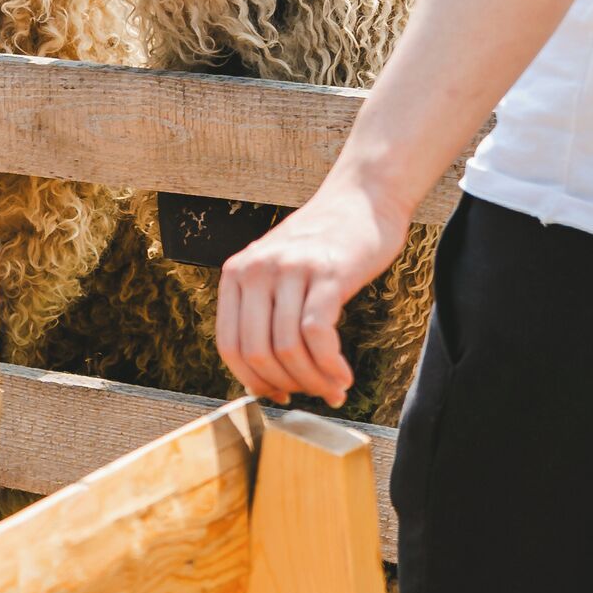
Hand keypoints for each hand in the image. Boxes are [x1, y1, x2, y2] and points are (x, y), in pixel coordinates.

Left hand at [212, 173, 410, 406]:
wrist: (363, 196)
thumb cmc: (325, 241)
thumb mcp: (278, 268)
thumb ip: (265, 308)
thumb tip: (266, 375)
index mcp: (237, 272)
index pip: (229, 345)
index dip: (252, 380)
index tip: (277, 395)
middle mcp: (256, 269)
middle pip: (258, 352)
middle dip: (287, 385)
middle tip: (314, 394)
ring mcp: (290, 269)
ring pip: (288, 348)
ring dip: (313, 381)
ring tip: (334, 389)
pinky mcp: (326, 272)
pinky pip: (317, 333)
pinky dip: (330, 365)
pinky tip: (343, 375)